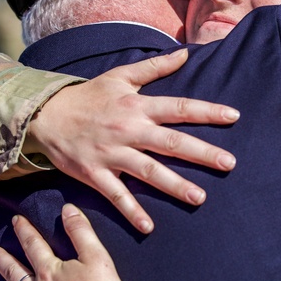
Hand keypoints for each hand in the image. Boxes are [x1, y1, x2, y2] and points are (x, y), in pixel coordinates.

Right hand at [26, 49, 238, 233]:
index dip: (207, 111)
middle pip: (170, 142)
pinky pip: (115, 194)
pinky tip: (148, 226)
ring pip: (148, 171)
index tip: (233, 117)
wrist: (47, 115)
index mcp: (137, 105)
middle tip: (229, 163)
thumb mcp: (120, 75)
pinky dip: (131, 210)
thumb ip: (155, 67)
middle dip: (201, 153)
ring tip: (199, 197)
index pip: (179, 108)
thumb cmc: (89, 96)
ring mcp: (112, 154)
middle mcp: (128, 130)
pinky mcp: (94, 173)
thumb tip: (185, 54)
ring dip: (174, 185)